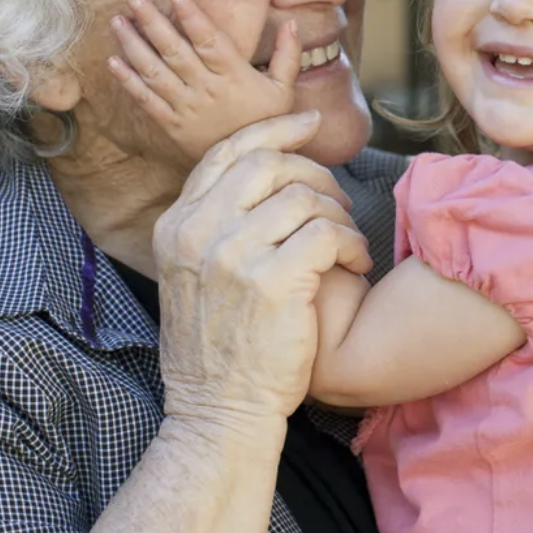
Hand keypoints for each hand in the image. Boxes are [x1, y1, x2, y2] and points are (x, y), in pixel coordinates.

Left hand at [107, 0, 299, 161]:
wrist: (252, 165)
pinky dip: (128, 81)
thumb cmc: (269, 122)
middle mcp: (206, 88)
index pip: (209, 40)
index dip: (193, 18)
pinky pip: (146, 100)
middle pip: (175, 51)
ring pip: (154, 72)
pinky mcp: (172, 124)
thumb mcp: (285, 89)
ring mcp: (187, 107)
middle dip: (152, 23)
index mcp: (233, 75)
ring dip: (133, 46)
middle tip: (135, 1)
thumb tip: (293, 21)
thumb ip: (289, 54)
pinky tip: (113, 62)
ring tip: (117, 23)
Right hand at [153, 111, 374, 436]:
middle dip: (316, 173)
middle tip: (339, 200)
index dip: (274, 130)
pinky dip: (351, 243)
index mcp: (177, 225)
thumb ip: (217, 223)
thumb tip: (267, 172)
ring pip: (305, 198)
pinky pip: (327, 234)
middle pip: (270, 164)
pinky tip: (355, 264)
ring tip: (347, 243)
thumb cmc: (219, 345)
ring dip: (339, 215)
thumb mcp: (194, 274)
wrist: (219, 411)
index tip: (308, 121)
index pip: (227, 153)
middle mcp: (199, 233)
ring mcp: (234, 256)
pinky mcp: (273, 282)